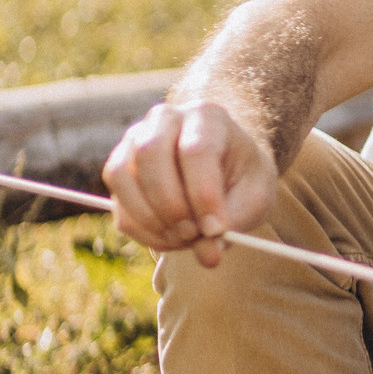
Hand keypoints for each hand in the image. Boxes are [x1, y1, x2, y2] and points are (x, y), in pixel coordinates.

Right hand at [102, 101, 277, 267]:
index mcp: (208, 116)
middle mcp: (165, 119)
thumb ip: (236, 222)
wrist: (224, 168)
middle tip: (195, 237)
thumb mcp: (255, 197)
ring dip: (152, 219)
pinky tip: (170, 239)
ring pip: (123, 176)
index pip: (196, 150)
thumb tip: (208, 256)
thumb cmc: (243, 178)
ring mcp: (135, 141)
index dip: (203, 194)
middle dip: (171, 205)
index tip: (216, 230)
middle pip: (151, 155)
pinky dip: (142, 230)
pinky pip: (118, 203)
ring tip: (186, 240)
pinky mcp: (119, 169)